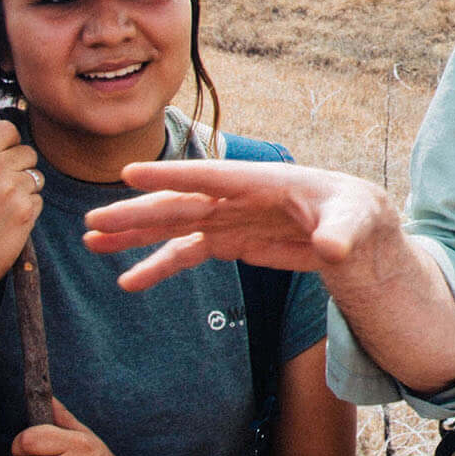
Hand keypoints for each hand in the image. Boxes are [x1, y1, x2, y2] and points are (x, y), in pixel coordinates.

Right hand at [0, 121, 42, 293]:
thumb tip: (1, 132)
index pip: (5, 127)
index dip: (10, 141)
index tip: (5, 155)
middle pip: (27, 152)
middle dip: (21, 169)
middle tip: (2, 190)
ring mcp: (9, 189)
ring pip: (36, 175)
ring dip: (26, 190)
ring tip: (2, 209)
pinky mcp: (25, 208)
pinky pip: (38, 197)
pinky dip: (29, 209)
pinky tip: (9, 222)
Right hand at [85, 160, 397, 291]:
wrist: (362, 230)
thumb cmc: (361, 214)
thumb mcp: (359, 222)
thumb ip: (342, 233)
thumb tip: (333, 247)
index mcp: (266, 183)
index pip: (213, 177)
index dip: (172, 176)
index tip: (128, 175)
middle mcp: (240, 198)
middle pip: (181, 203)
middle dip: (137, 213)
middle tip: (92, 221)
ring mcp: (232, 220)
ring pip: (176, 226)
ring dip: (135, 234)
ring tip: (92, 242)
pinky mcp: (232, 241)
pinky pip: (188, 253)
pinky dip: (159, 265)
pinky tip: (130, 281)